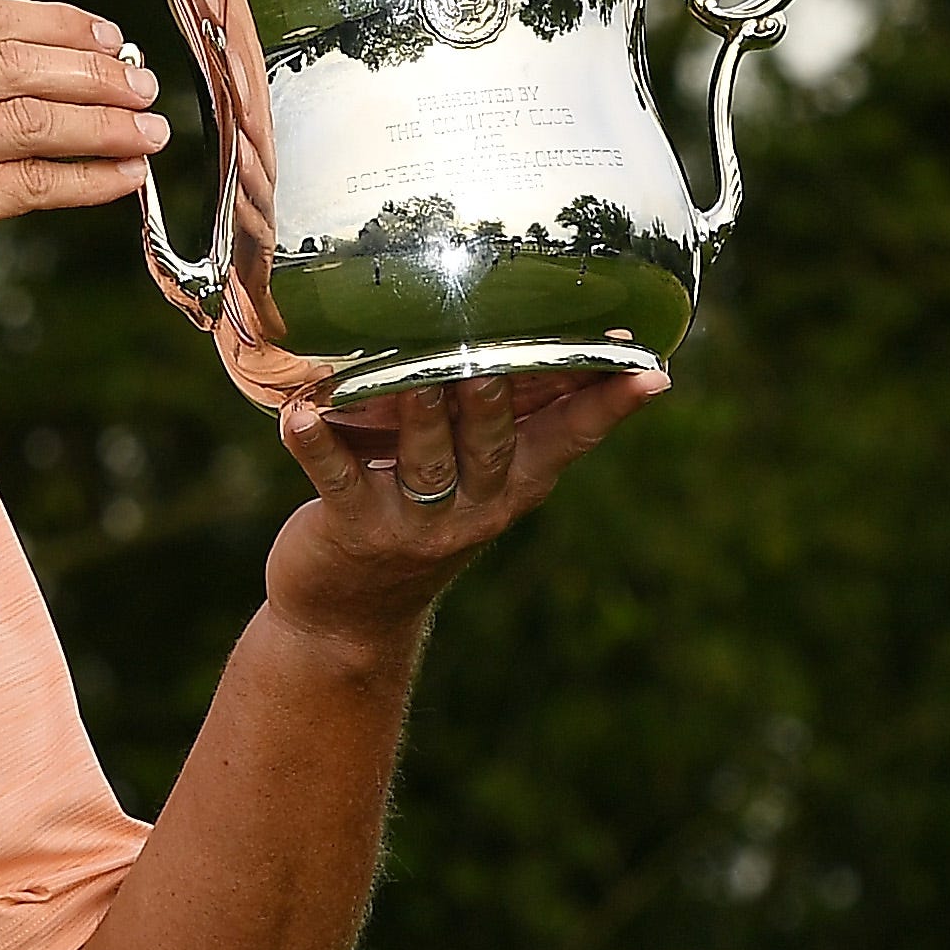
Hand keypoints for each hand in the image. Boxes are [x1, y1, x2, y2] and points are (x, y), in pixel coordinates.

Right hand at [0, 0, 166, 400]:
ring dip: (106, 122)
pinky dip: (91, 177)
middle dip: (94, 71)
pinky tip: (124, 177)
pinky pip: (35, 182)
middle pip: (14, 63)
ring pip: (32, 119)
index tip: (106, 35)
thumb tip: (46, 85)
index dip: (54, 22)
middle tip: (143, 85)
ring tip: (149, 132)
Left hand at [267, 366, 669, 649]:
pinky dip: (316, 443)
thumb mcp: (476, 476)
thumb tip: (535, 335)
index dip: (606, 406)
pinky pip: (335, 477)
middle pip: (492, 445)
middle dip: (495, 401)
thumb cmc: (418, 516)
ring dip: (420, 416)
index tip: (650, 371)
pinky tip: (299, 414)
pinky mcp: (355, 527)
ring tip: (416, 374)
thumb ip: (505, 417)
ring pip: (426, 461)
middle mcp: (475, 504)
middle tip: (495, 358)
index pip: (569, 439)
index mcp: (513, 483)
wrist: (349, 614)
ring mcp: (415, 521)